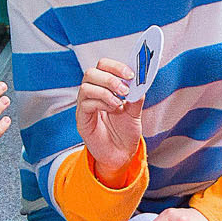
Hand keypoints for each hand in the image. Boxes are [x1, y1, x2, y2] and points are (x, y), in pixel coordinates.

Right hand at [75, 58, 143, 174]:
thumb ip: (136, 95)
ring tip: (119, 103)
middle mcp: (93, 93)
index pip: (104, 66)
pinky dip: (101, 103)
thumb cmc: (125, 132)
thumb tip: (139, 81)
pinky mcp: (82, 118)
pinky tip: (113, 110)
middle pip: (92, 72)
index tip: (131, 74)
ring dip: (106, 91)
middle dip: (110, 78)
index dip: (116, 66)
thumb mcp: (135, 111)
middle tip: (125, 89)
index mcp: (106, 87)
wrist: (121, 154)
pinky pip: (85, 103)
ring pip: (86, 86)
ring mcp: (85, 105)